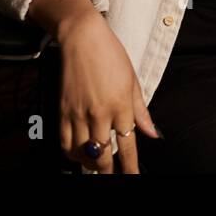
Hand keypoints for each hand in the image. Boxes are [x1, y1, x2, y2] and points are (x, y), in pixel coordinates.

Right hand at [57, 12, 161, 172]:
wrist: (83, 39)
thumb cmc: (111, 55)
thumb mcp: (133, 82)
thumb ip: (142, 111)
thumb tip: (153, 133)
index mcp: (121, 105)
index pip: (127, 146)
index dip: (129, 167)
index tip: (132, 176)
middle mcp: (99, 113)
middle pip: (102, 155)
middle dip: (108, 171)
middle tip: (113, 174)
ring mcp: (78, 113)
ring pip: (82, 153)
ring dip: (90, 164)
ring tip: (98, 166)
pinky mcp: (62, 110)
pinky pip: (64, 142)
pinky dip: (71, 153)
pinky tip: (79, 154)